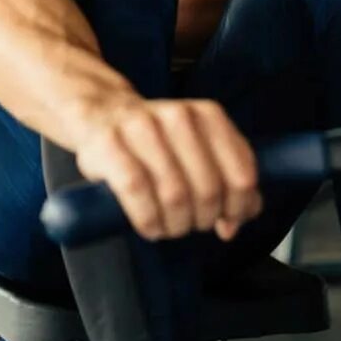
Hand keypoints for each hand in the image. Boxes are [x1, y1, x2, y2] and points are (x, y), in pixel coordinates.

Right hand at [73, 98, 260, 241]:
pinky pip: (136, 190)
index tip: (226, 220)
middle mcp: (178, 116)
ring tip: (168, 227)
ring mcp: (141, 127)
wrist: (99, 113)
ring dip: (174, 225)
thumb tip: (234, 223)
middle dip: (201, 219)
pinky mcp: (109, 143)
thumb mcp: (198, 150)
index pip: (241, 175)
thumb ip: (226, 182)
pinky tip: (149, 226)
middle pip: (208, 190)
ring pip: (174, 194)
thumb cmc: (154, 142)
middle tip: (189, 224)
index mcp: (208, 116)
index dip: (237, 208)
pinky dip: (147, 218)